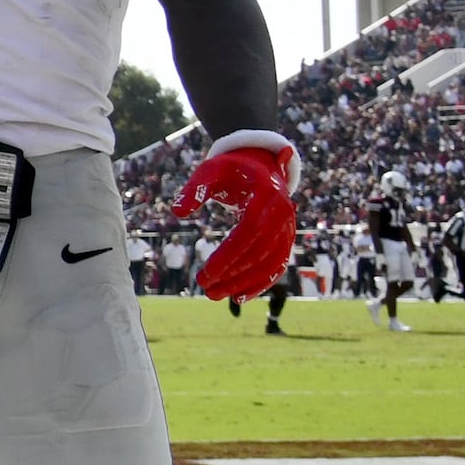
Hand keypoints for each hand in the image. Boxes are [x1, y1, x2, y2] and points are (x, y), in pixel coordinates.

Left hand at [173, 133, 297, 301]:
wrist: (261, 166)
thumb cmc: (231, 169)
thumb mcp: (210, 170)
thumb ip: (194, 189)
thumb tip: (177, 211)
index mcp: (267, 196)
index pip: (249, 232)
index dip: (228, 255)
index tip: (205, 273)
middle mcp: (283, 214)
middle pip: (260, 252)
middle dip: (234, 274)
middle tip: (206, 289)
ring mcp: (288, 227)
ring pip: (271, 262)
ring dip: (246, 283)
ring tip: (217, 296)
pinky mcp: (286, 238)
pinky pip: (278, 264)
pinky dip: (262, 282)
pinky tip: (240, 298)